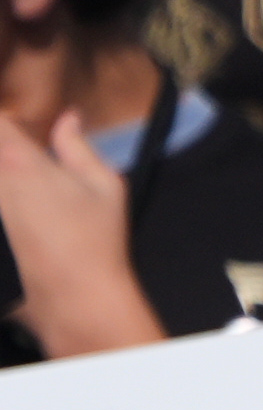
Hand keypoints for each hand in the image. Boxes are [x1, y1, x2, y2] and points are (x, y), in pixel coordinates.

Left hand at [0, 109, 159, 360]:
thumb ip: (78, 146)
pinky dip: (8, 189)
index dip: (5, 115)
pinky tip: (27, 198)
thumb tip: (68, 118)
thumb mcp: (104, 185)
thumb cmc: (97, 240)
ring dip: (5, 164)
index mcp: (22, 163)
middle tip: (21, 145)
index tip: (13, 115)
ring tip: (29, 176)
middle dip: (4, 142)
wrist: (74, 293)